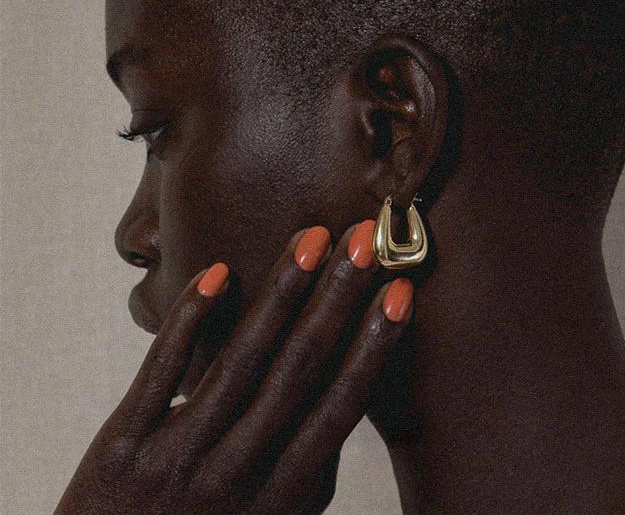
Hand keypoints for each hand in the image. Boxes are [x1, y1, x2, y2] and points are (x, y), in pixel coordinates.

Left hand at [53, 222, 413, 514]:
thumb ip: (305, 473)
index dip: (372, 347)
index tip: (401, 292)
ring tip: (311, 238)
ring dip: (280, 293)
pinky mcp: (121, 447)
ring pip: (239, 362)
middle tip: (365, 240)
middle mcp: (233, 478)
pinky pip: (160, 371)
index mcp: (278, 500)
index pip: (337, 408)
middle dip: (336, 299)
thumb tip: (345, 394)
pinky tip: (219, 272)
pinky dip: (189, 319)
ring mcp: (175, 460)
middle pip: (297, 372)